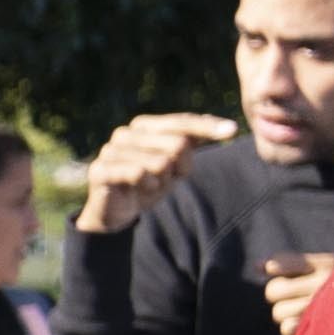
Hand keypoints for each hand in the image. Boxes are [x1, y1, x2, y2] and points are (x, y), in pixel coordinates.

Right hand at [77, 109, 234, 231]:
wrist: (114, 212)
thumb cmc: (146, 185)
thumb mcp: (174, 165)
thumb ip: (192, 144)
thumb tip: (224, 126)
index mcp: (144, 126)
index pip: (182, 122)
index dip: (207, 127)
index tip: (233, 130)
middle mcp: (126, 133)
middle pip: (176, 143)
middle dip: (181, 167)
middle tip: (169, 179)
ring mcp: (111, 150)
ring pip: (160, 162)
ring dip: (162, 181)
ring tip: (149, 186)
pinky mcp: (101, 169)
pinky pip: (140, 174)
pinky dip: (147, 187)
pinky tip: (138, 190)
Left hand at [258, 253, 333, 334]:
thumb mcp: (320, 265)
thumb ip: (289, 262)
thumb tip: (257, 265)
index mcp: (325, 263)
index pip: (287, 261)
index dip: (276, 267)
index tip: (270, 269)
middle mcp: (325, 282)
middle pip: (274, 290)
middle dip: (276, 294)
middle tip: (291, 295)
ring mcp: (322, 305)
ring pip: (278, 312)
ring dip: (284, 312)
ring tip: (301, 309)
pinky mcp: (320, 325)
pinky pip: (287, 327)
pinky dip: (290, 326)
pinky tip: (302, 322)